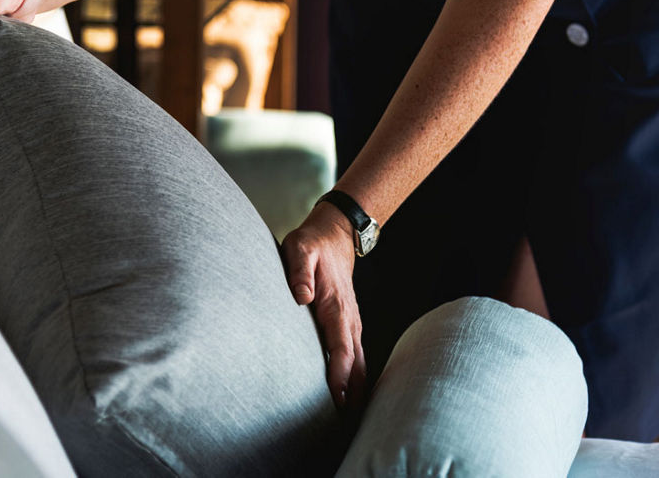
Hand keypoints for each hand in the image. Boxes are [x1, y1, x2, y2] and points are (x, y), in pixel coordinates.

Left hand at [281, 202, 366, 409]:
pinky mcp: (349, 324)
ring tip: (351, 420)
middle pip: (356, 363)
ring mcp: (352, 322)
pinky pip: (357, 355)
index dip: (340, 375)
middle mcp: (349, 319)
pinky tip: (353, 396)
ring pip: (360, 362)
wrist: (335, 234)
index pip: (341, 347)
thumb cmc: (312, 244)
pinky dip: (357, 377)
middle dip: (352, 393)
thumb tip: (300, 296)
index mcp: (336, 306)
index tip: (336, 399)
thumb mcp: (299, 249)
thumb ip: (298, 271)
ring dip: (357, 389)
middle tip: (346, 424)